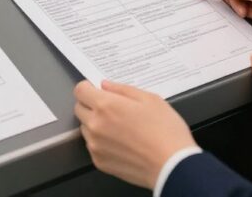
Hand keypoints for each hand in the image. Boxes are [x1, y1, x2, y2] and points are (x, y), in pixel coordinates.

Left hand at [74, 80, 196, 188]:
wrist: (172, 165)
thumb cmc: (165, 131)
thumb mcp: (150, 99)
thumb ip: (123, 89)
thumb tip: (106, 86)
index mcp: (106, 106)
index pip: (80, 90)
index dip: (88, 88)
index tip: (96, 90)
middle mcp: (95, 125)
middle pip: (79, 109)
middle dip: (91, 105)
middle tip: (112, 108)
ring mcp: (95, 146)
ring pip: (86, 128)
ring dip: (96, 124)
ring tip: (120, 128)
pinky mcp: (99, 162)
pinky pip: (93, 146)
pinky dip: (102, 142)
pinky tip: (122, 143)